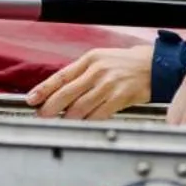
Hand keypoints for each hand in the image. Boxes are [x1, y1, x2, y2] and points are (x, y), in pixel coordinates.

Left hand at [27, 44, 152, 119]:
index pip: (61, 76)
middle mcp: (97, 71)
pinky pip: (97, 115)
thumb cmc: (126, 64)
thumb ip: (81, 74)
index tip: (31, 99)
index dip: (44, 89)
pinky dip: (86, 122)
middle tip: (41, 117)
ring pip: (79, 107)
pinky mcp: (119, 97)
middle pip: (66, 93)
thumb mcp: (101, 60)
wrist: (154, 65)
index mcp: (90, 60)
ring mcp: (108, 84)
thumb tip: (59, 92)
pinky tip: (81, 126)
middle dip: (50, 108)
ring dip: (66, 119)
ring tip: (59, 124)